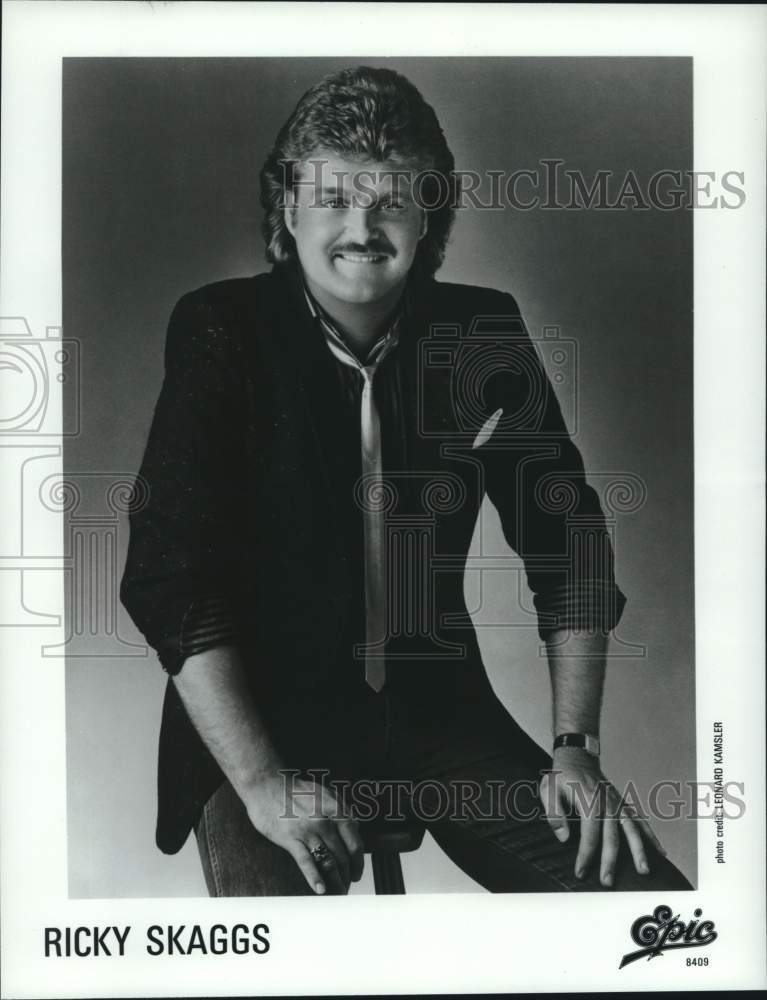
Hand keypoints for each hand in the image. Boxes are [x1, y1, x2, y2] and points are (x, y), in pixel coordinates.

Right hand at [243, 772, 363, 894]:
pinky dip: (315, 878)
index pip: (355, 842)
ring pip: (328, 861)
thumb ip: (341, 809)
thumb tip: (356, 826)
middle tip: (347, 887)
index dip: (358, 862)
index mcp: (336, 809)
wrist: (266, 784)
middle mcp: (325, 821)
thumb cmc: (295, 789)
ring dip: (336, 881)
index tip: (357, 873)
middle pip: (343, 856)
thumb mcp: (324, 792)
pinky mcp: (290, 838)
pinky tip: (320, 889)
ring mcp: (308, 830)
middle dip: (348, 875)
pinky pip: (306, 861)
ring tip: (338, 893)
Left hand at [540, 747, 666, 886]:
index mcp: (588, 800)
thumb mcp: (548, 790)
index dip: (585, 855)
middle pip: (612, 836)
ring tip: (644, 870)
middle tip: (608, 882)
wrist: (577, 754)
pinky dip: (650, 836)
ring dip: (639, 850)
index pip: (589, 835)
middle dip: (610, 861)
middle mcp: (607, 802)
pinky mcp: (623, 803)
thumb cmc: (561, 775)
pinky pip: (640, 820)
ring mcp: (618, 802)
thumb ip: (554, 814)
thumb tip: (564, 838)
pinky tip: (660, 852)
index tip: (581, 872)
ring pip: (632, 829)